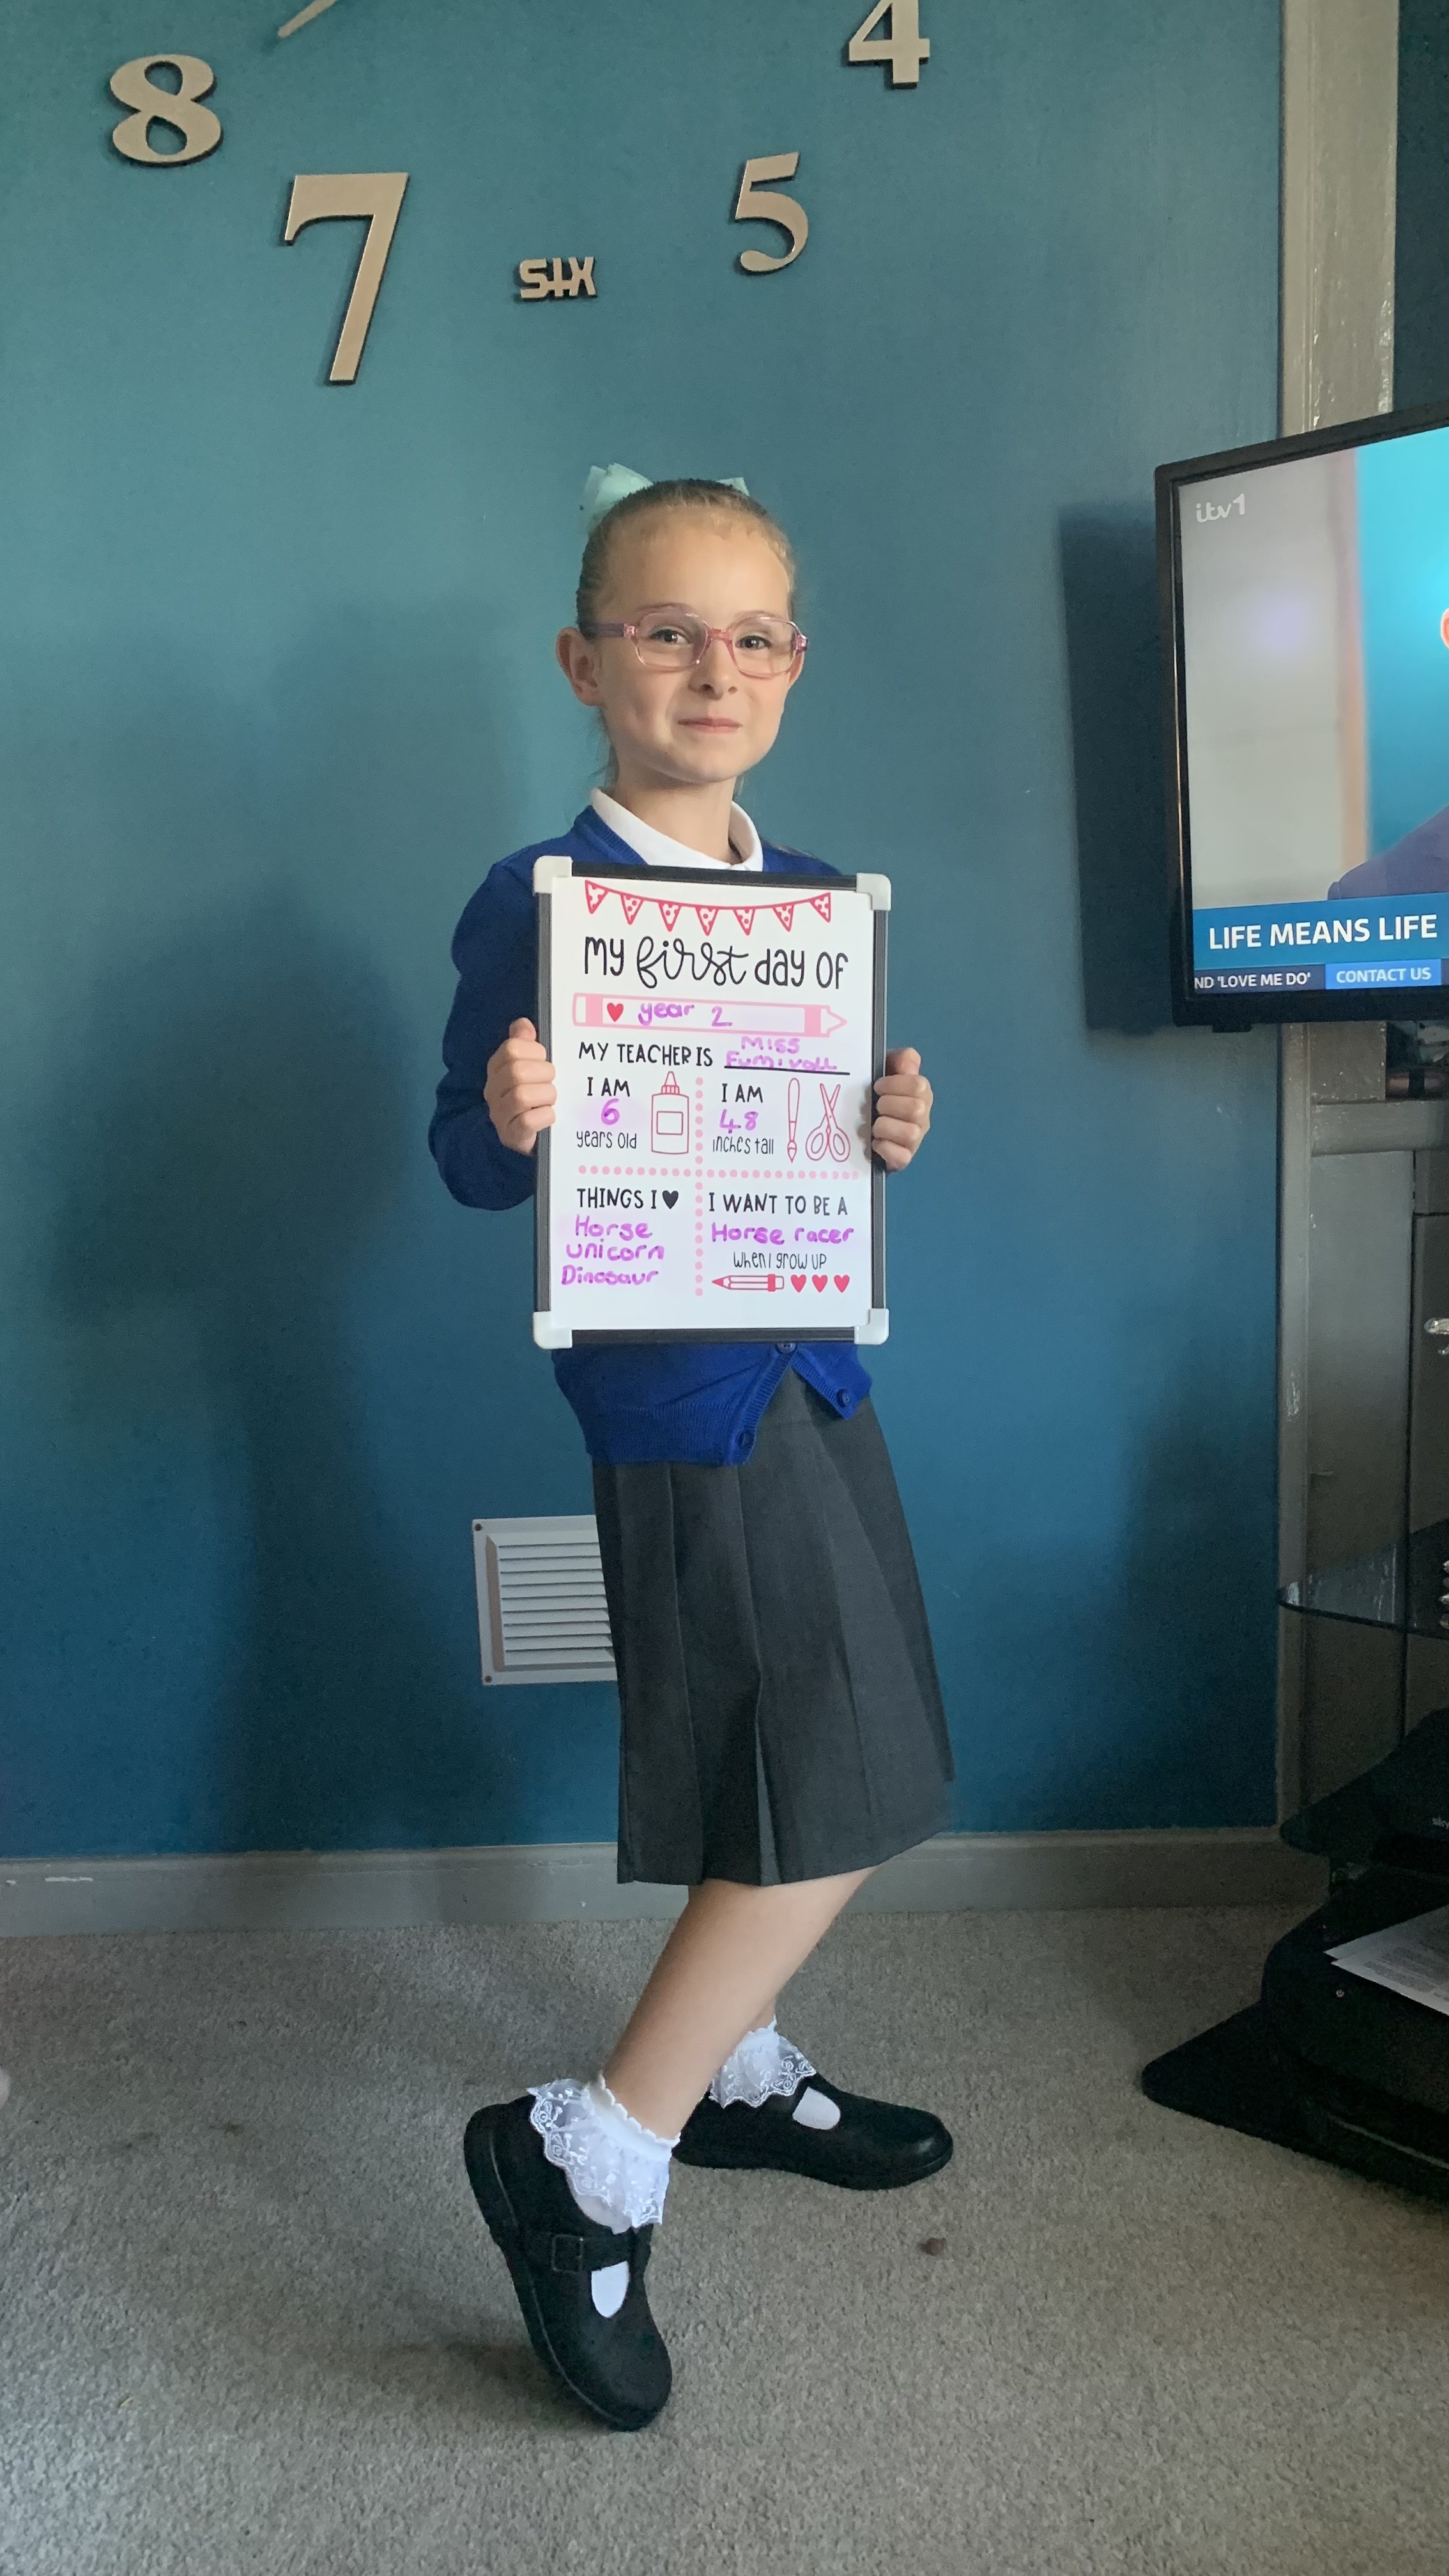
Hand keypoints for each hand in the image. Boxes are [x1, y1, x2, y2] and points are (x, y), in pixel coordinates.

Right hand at [484, 1018, 555, 1154]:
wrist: (527, 1135)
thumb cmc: (532, 1096)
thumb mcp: (530, 1066)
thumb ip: (525, 1044)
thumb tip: (524, 1023)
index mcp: (497, 1068)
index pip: (512, 1049)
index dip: (535, 1052)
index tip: (544, 1060)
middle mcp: (493, 1090)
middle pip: (517, 1071)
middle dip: (543, 1074)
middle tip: (552, 1082)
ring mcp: (500, 1114)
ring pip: (522, 1096)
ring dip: (546, 1095)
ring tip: (551, 1100)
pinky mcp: (511, 1135)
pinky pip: (528, 1121)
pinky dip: (545, 1116)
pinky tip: (549, 1115)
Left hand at [871, 1048, 931, 1170]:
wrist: (865, 1126)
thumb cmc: (878, 1094)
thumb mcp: (887, 1069)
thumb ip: (901, 1060)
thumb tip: (908, 1064)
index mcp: (921, 1093)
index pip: (918, 1085)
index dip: (894, 1084)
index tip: (877, 1086)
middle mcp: (923, 1117)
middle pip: (916, 1109)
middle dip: (888, 1105)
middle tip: (875, 1105)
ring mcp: (915, 1140)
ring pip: (911, 1133)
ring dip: (885, 1127)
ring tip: (874, 1125)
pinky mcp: (904, 1159)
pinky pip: (902, 1157)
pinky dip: (885, 1148)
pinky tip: (875, 1142)